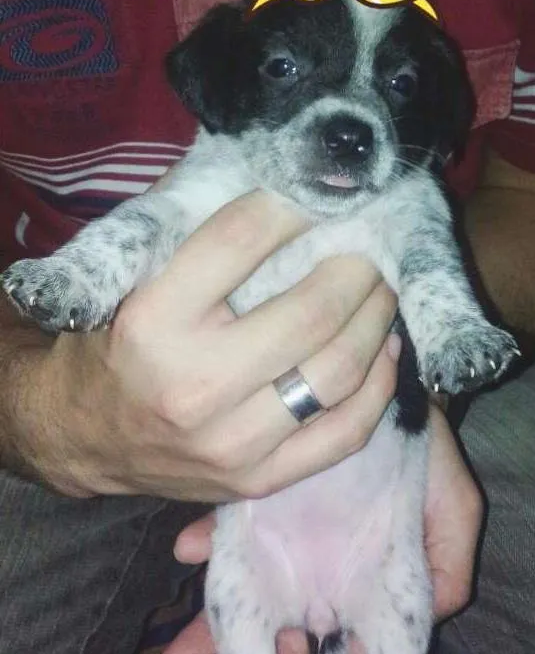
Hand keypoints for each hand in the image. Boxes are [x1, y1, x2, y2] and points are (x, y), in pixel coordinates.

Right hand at [17, 191, 398, 497]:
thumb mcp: (133, 279)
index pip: (241, 240)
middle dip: (357, 268)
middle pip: (311, 312)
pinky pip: (346, 433)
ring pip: (338, 372)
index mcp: (154, 320)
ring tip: (381, 292)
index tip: (320, 192)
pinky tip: (384, 352)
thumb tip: (272, 174)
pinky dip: (379, 387)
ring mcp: (231, 442)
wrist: (85, 438)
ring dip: (376, 320)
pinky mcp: (258, 479)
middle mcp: (193, 385)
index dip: (294, 205)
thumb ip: (191, 230)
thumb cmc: (115, 346)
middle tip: (369, 247)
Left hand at [159, 406, 482, 653]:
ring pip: (239, 608)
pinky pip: (221, 534)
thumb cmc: (422, 450)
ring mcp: (277, 547)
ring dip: (207, 639)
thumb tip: (422, 630)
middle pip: (276, 651)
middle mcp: (316, 581)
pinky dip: (206, 544)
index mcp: (363, 597)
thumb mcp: (452, 509)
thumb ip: (445, 571)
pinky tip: (189, 549)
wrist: (378, 384)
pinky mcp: (249, 509)